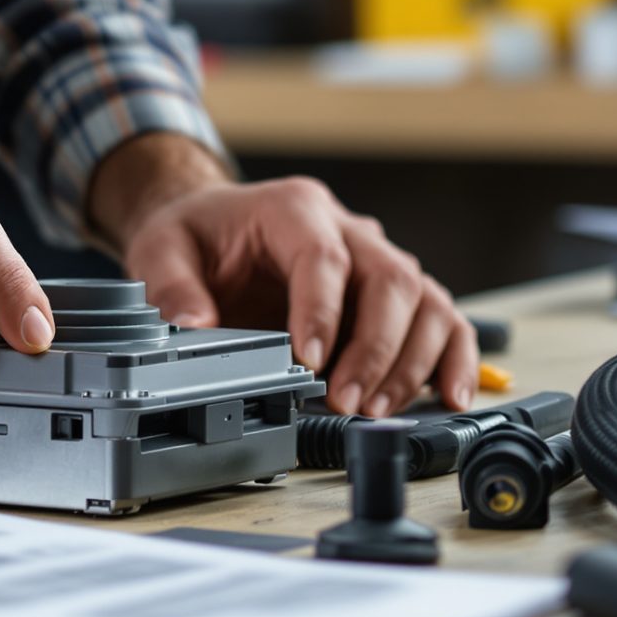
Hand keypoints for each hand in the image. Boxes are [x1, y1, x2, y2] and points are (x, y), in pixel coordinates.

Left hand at [89, 134, 477, 416]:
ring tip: (379, 408)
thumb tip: (193, 325)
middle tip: (347, 400)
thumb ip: (172, 286)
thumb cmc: (198, 236)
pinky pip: (442, 319)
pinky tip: (451, 394)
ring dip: (412, 360)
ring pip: (425, 300)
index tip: (309, 360)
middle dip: (375, 346)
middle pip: (391, 279)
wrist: (216, 227)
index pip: (323, 256)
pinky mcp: (392, 296)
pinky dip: (454, 357)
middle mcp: (349, 229)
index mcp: (294, 208)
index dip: (322, 310)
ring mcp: (376, 260)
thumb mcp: (162, 249)